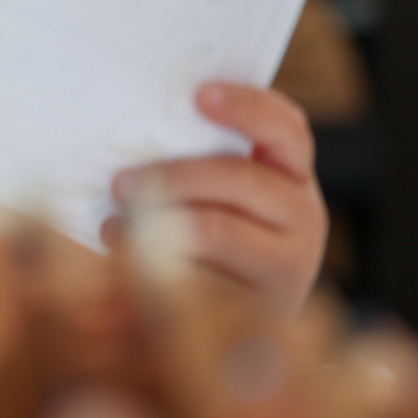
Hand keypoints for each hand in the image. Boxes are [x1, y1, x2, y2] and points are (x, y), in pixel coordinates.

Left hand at [101, 82, 325, 322]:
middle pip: (243, 179)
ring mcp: (289, 263)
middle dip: (176, 176)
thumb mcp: (212, 192)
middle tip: (120, 180)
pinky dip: (151, 259)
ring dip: (156, 217)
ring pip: (217, 229)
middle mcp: (302, 214)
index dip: (247, 107)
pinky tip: (120, 247)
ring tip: (115, 217)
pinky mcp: (259, 305)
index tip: (200, 94)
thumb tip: (135, 126)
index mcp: (290, 173)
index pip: (285, 129)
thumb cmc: (210, 238)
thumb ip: (194, 158)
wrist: (234, 323)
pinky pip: (199, 276)